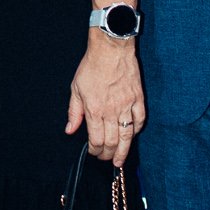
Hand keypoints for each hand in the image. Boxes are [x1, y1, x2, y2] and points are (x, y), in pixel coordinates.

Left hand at [67, 36, 145, 166]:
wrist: (111, 49)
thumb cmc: (92, 66)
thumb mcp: (75, 89)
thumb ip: (74, 112)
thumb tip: (70, 130)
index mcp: (94, 109)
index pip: (96, 139)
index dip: (95, 151)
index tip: (94, 153)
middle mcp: (111, 111)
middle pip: (112, 142)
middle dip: (108, 155)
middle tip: (107, 160)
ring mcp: (127, 105)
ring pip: (127, 136)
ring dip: (124, 151)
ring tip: (120, 160)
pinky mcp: (138, 99)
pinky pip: (140, 120)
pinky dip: (136, 130)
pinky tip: (132, 136)